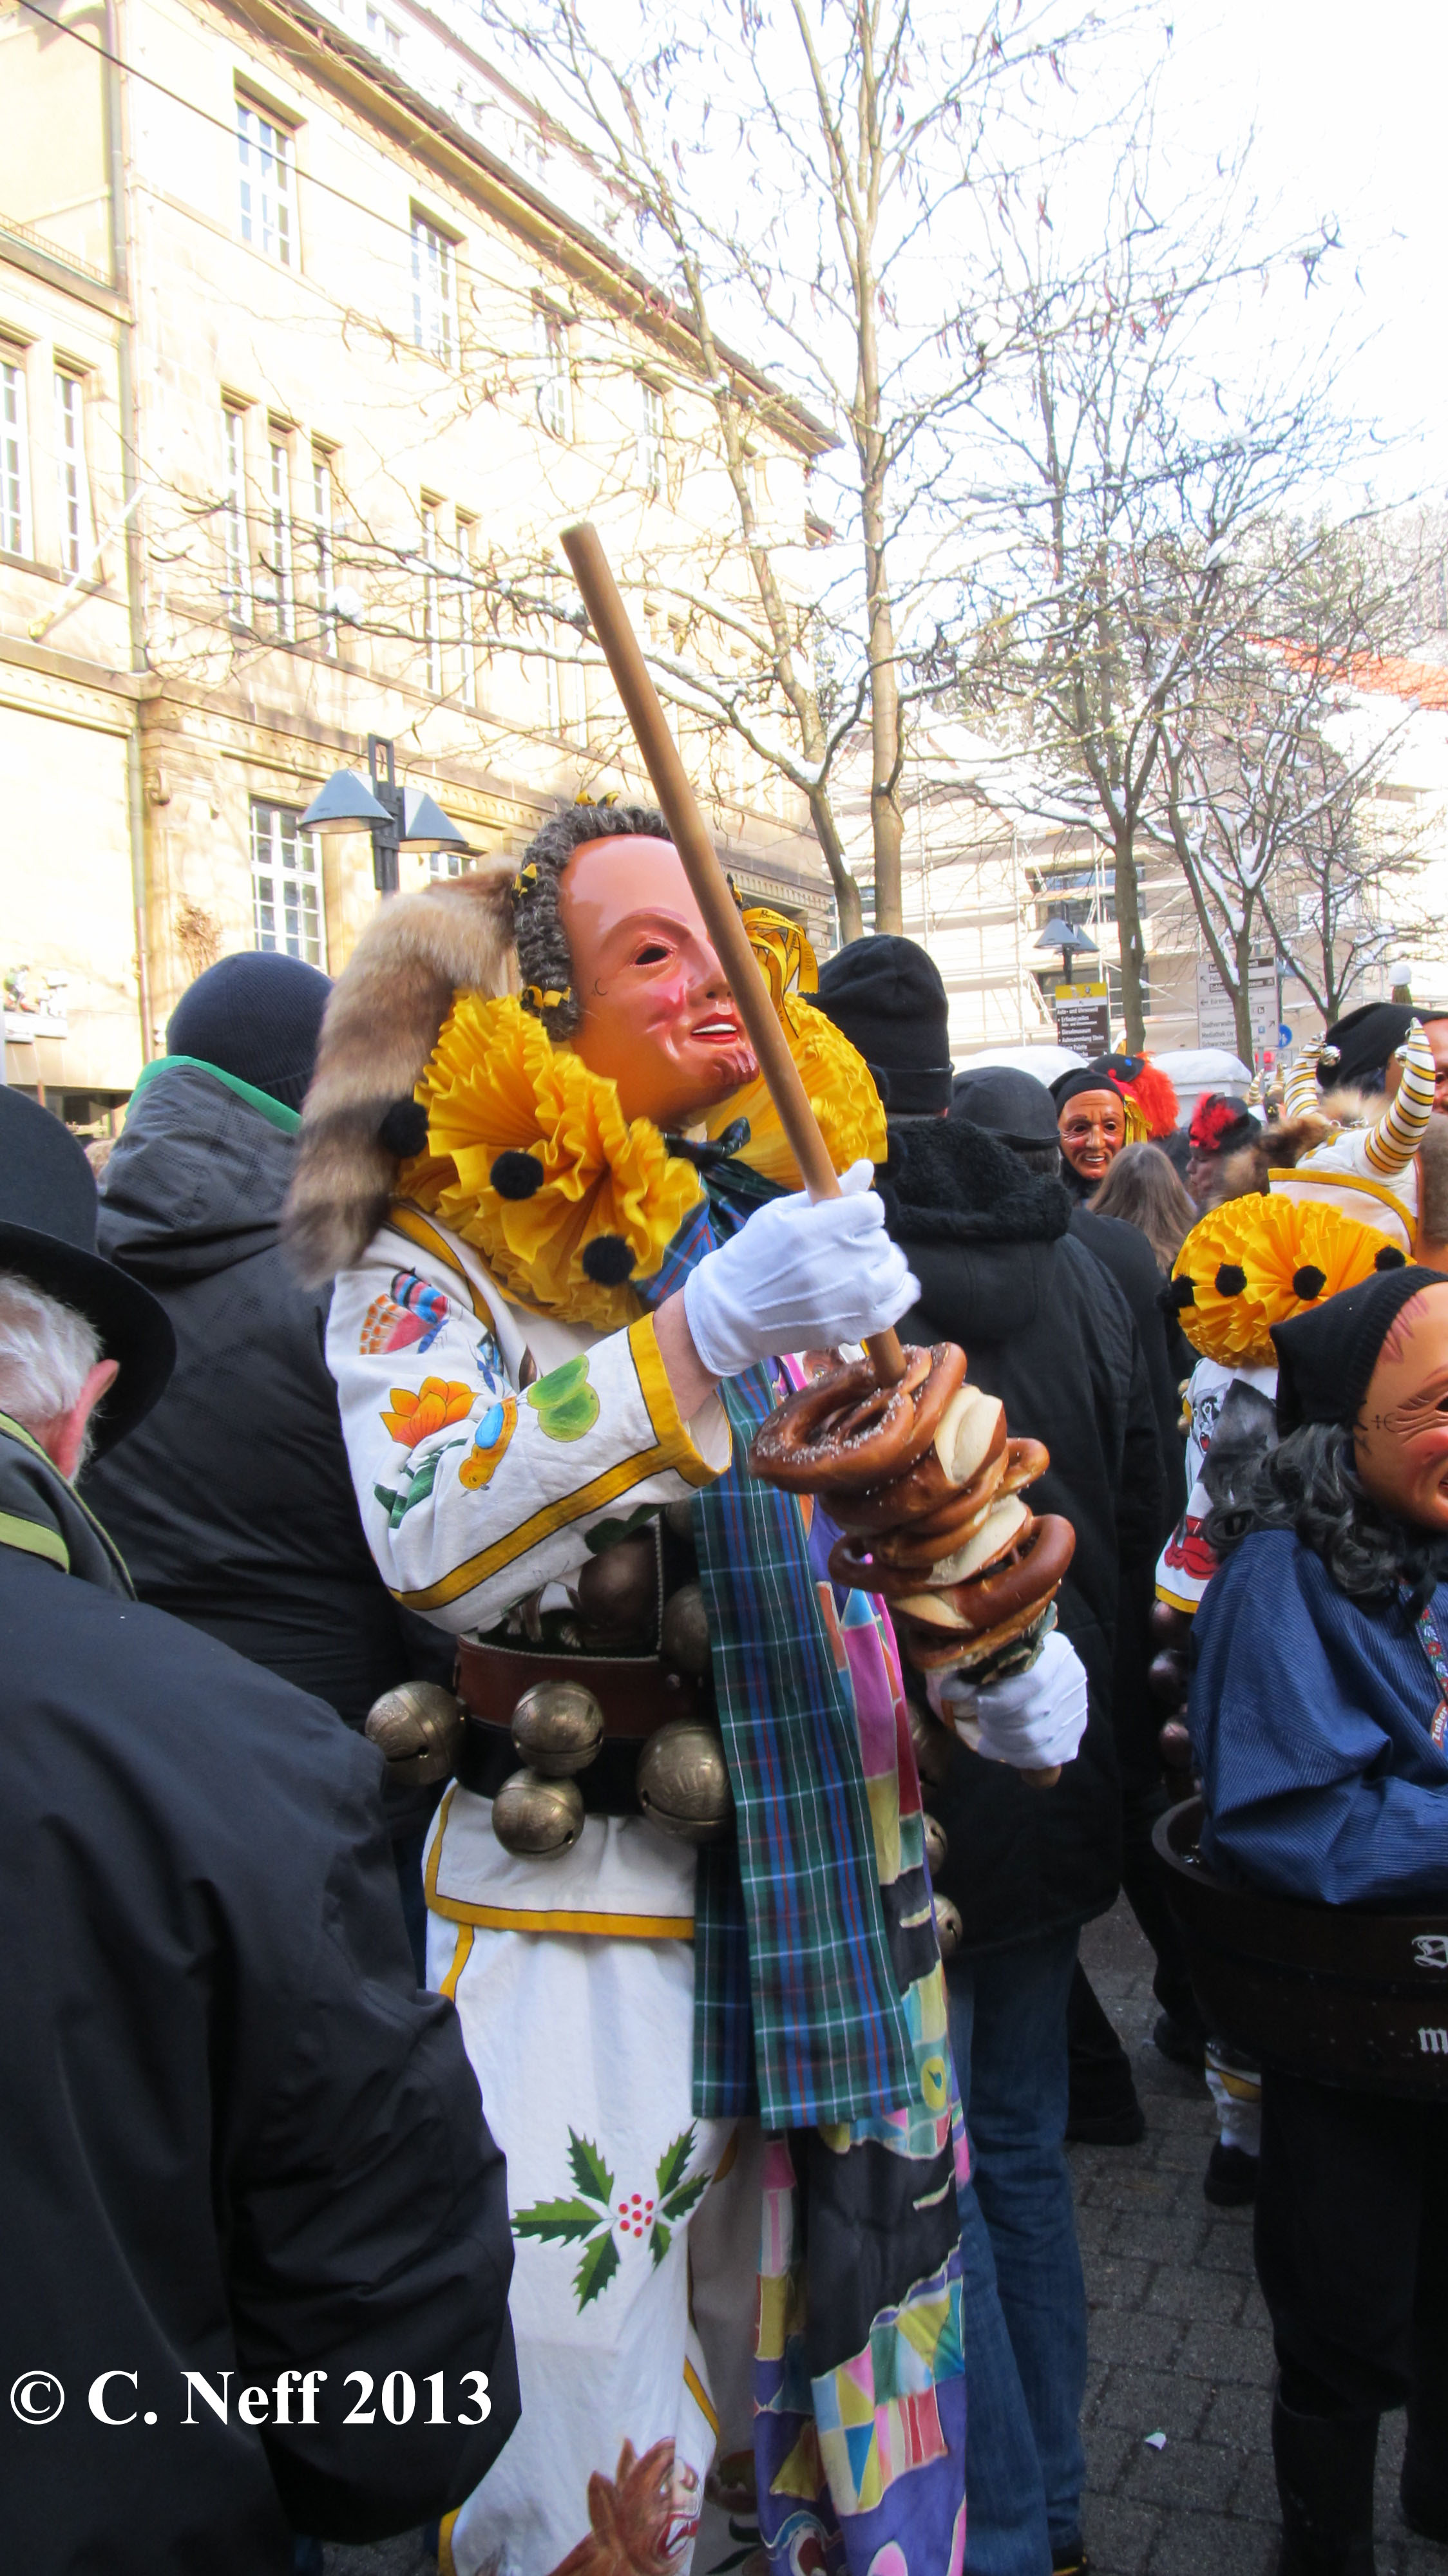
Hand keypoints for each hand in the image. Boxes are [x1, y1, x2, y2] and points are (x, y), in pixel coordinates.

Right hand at [681, 1161, 918, 1381]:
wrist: (732, 1315)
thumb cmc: (753, 1256)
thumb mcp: (781, 1213)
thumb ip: (828, 1192)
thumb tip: (867, 1167)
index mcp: (814, 1230)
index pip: (871, 1208)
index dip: (861, 1208)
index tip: (850, 1216)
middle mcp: (836, 1265)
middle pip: (881, 1237)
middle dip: (866, 1236)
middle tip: (845, 1244)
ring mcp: (848, 1300)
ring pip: (894, 1268)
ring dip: (883, 1262)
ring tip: (862, 1264)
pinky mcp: (853, 1328)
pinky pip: (897, 1303)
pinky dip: (899, 1290)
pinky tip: (884, 1284)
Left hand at [927, 1631, 1087, 1782]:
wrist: (1033, 1672)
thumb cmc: (1006, 1666)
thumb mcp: (989, 1663)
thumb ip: (971, 1675)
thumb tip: (950, 1690)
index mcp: (1054, 1649)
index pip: (1033, 1681)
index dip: (1001, 1699)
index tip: (978, 1705)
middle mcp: (1073, 1676)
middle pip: (1033, 1713)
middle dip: (997, 1723)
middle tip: (982, 1721)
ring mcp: (1078, 1705)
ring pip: (1038, 1738)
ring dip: (1004, 1742)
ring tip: (988, 1735)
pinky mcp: (1077, 1729)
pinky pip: (1048, 1755)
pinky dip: (1019, 1758)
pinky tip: (1001, 1750)